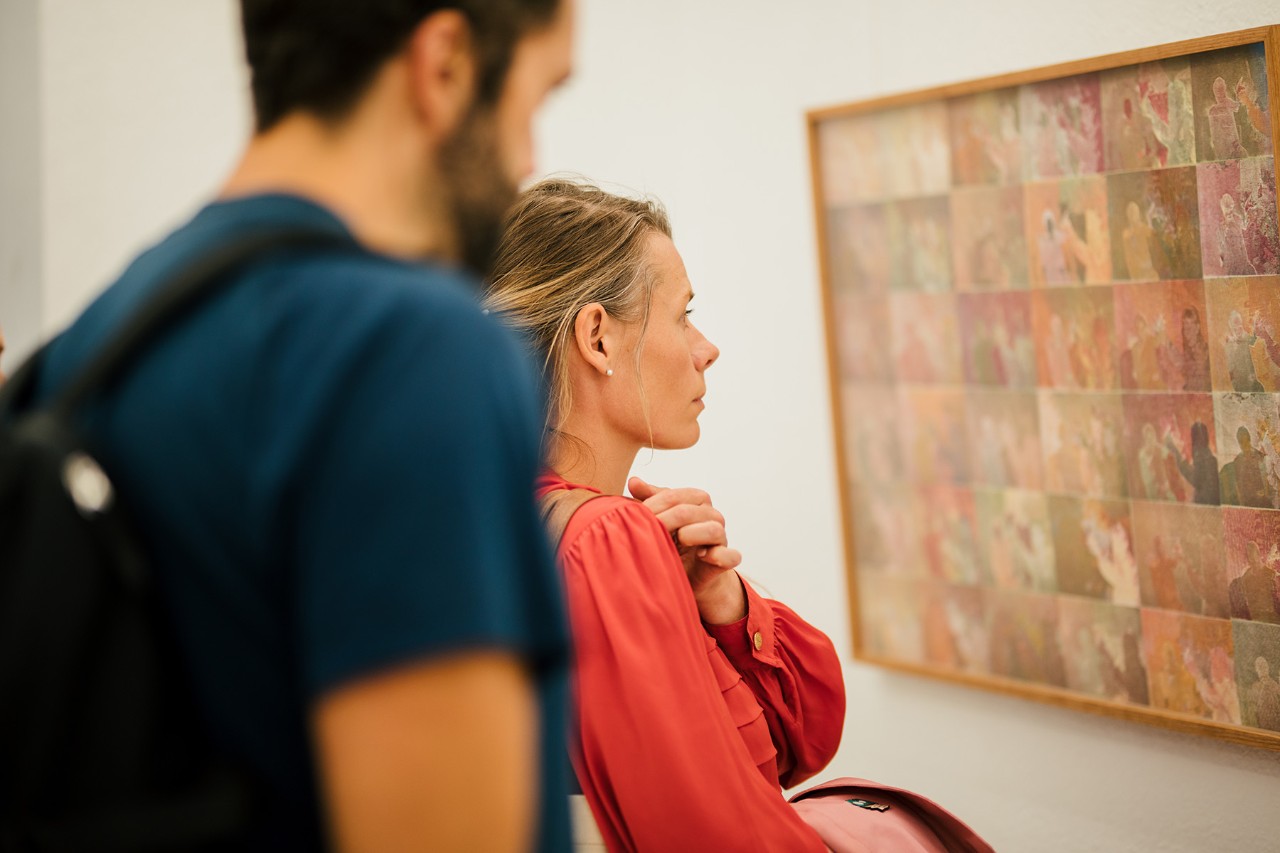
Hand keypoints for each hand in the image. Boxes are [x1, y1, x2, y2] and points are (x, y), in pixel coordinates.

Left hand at [628, 476, 744, 624]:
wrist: (686, 573)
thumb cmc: (671, 541)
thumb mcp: (658, 519)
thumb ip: (649, 500)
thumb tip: (634, 481)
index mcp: (696, 501)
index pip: (675, 496)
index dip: (654, 505)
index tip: (636, 517)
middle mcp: (711, 516)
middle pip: (691, 511)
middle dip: (667, 520)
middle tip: (649, 531)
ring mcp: (721, 538)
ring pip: (714, 529)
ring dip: (694, 534)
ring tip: (679, 541)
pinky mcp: (726, 559)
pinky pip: (731, 555)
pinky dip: (719, 555)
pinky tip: (702, 556)